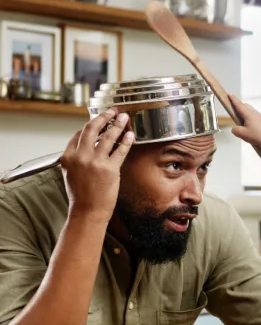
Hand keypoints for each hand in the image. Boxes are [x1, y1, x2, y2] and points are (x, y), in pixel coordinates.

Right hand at [61, 109, 134, 223]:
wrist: (86, 212)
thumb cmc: (80, 195)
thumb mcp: (70, 173)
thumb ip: (76, 158)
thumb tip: (89, 143)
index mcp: (67, 157)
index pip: (79, 134)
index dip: (91, 124)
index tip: (100, 119)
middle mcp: (80, 157)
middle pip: (92, 128)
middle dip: (104, 117)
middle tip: (112, 111)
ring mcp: (95, 162)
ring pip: (108, 136)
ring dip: (118, 124)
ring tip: (124, 118)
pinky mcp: (109, 169)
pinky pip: (120, 150)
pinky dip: (126, 140)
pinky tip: (130, 135)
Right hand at [229, 94, 260, 156]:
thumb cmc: (256, 136)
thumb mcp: (242, 134)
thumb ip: (235, 129)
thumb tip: (235, 128)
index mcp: (249, 114)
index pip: (239, 105)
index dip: (233, 99)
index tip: (229, 94)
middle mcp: (254, 113)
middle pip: (245, 106)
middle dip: (239, 106)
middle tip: (233, 110)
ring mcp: (259, 116)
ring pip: (250, 111)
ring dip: (244, 113)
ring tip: (240, 121)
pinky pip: (254, 116)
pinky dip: (249, 118)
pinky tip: (248, 126)